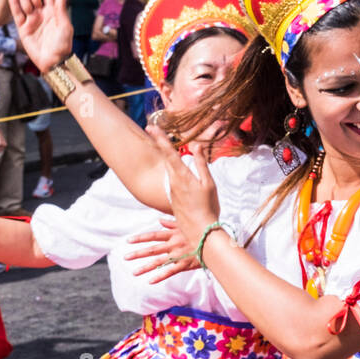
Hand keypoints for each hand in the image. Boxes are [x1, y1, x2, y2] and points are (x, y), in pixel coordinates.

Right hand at [8, 0, 72, 73]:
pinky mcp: (23, 29)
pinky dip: (14, 3)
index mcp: (53, 11)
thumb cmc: (63, 46)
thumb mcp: (65, 27)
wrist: (54, 62)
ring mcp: (32, 20)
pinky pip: (17, 13)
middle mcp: (41, 13)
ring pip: (24, 0)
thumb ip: (61, 9)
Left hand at [125, 217, 199, 282]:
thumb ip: (171, 223)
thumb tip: (159, 220)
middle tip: (125, 258)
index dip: (140, 238)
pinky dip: (160, 276)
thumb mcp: (185, 225)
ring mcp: (178, 255)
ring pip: (159, 262)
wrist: (215, 241)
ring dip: (145, 267)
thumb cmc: (200, 231)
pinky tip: (150, 281)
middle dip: (138, 254)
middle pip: (152, 250)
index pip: (153, 236)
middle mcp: (173, 244)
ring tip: (133, 272)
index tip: (128, 241)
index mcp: (173, 234)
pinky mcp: (185, 264)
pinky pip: (170, 271)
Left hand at [148, 125, 219, 247]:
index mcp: (182, 175)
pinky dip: (171, 168)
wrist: (200, 231)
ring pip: (168, 168)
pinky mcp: (173, 197)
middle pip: (165, 158)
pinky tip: (174, 167)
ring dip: (165, 155)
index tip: (151, 127)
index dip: (160, 138)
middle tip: (152, 130)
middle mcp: (174, 181)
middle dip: (159, 143)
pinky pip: (172, 178)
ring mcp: (172, 190)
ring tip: (160, 143)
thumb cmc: (208, 207)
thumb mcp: (208, 184)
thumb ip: (201, 164)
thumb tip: (197, 146)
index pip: (169, 152)